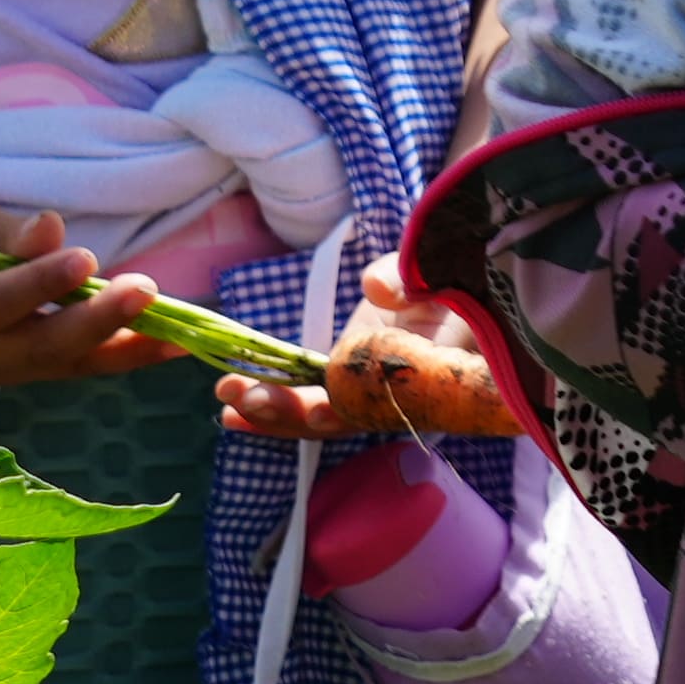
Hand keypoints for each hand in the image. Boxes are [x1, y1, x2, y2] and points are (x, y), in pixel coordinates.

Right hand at [0, 194, 181, 393]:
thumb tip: (50, 231)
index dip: (38, 284)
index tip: (83, 258)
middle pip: (35, 347)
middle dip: (97, 322)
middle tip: (149, 290)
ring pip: (62, 364)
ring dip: (123, 349)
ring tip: (180, 333)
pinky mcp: (21, 365)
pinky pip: (72, 364)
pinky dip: (118, 354)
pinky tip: (163, 343)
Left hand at [214, 250, 526, 444]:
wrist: (457, 282)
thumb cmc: (456, 274)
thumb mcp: (444, 267)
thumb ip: (413, 277)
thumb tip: (375, 289)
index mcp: (434, 373)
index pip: (393, 399)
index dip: (356, 406)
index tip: (318, 409)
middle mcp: (398, 393)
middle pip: (346, 416)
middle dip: (294, 411)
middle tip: (247, 400)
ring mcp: (367, 390)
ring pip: (321, 414)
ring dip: (273, 410)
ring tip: (226, 398)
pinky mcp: (344, 380)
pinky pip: (308, 398)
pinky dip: (272, 401)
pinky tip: (231, 402)